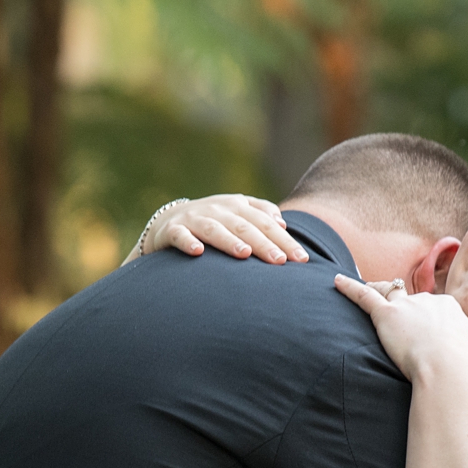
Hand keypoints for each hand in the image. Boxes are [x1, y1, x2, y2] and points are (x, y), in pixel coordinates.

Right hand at [146, 194, 305, 263]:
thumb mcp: (236, 215)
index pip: (265, 222)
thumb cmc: (211, 223)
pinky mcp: (171, 230)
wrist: (166, 223)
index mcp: (236, 205)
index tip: (301, 258)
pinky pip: (179, 236)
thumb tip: (282, 223)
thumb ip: (259, 214)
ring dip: (229, 240)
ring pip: (214, 229)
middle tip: (280, 261)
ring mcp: (193, 218)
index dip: (283, 240)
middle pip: (244, 226)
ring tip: (245, 253)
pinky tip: (197, 252)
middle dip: (264, 243)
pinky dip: (187, 242)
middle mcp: (216, 209)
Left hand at [333, 274, 467, 380]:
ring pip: (388, 292)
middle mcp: (427, 300)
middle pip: (412, 301)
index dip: (429, 320)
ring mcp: (405, 305)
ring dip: (379, 291)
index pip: (435, 308)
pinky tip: (336, 281)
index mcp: (449, 306)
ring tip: (369, 292)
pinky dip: (349, 287)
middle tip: (401, 327)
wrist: (447, 365)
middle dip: (407, 311)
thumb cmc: (466, 362)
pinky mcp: (385, 315)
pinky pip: (363, 296)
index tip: (427, 334)